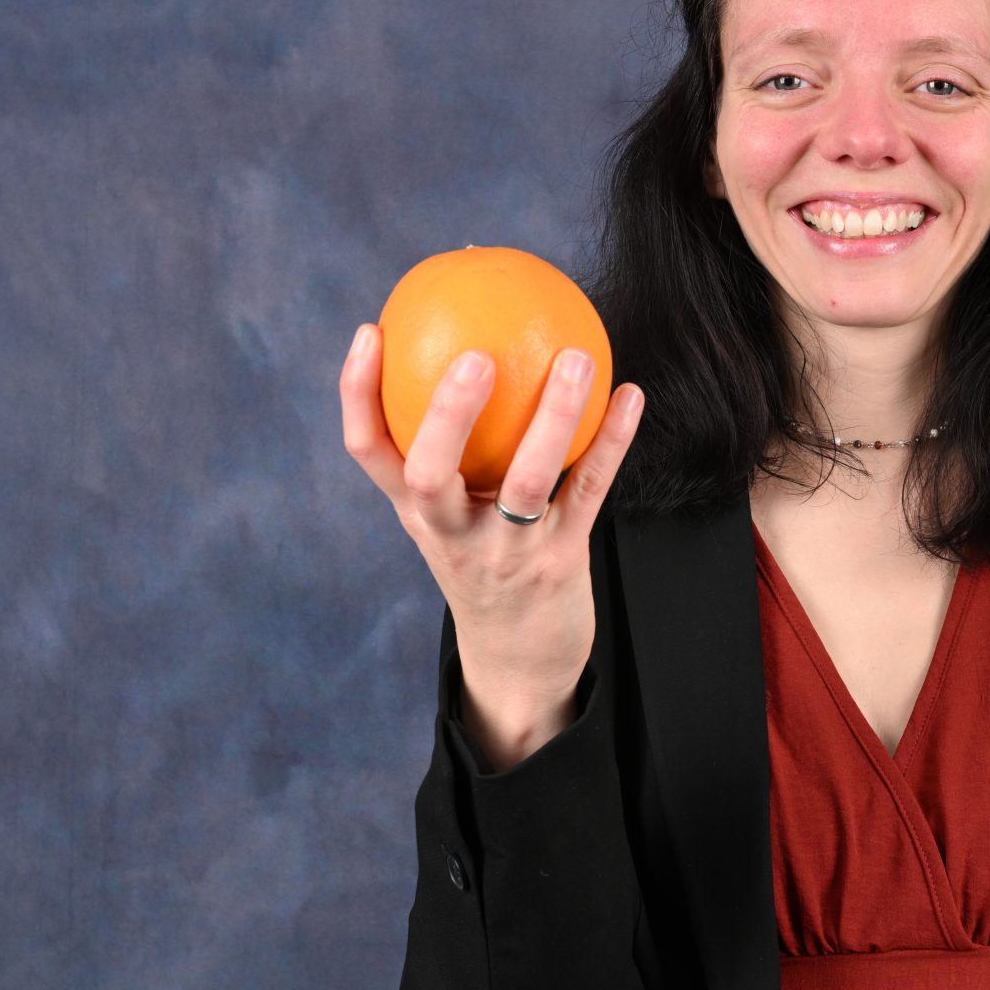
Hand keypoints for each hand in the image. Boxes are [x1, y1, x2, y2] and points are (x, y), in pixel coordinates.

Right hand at [341, 324, 645, 761]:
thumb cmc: (484, 559)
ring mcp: (506, 552)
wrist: (519, 658)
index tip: (371, 331)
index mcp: (417, 512)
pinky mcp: (561, 562)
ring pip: (527, 481)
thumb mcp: (451, 513)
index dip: (358, 394)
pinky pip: (590, 489)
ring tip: (577, 356)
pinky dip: (611, 440)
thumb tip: (467, 340)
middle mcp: (451, 533)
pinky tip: (630, 393)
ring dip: (554, 418)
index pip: (370, 451)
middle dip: (447, 416)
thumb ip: (451, 447)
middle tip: (476, 354)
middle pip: (430, 474)